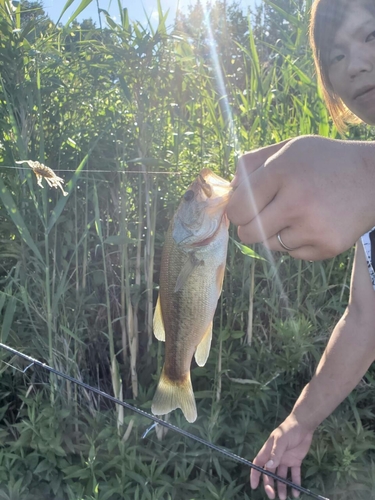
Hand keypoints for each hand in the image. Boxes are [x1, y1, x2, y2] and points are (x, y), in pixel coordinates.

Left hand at [227, 136, 374, 259]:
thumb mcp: (289, 148)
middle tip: (264, 214)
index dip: (237, 210)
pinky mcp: (327, 247)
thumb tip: (229, 188)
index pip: (237, 209)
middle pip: (248, 234)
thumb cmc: (324, 161)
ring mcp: (313, 228)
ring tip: (296, 214)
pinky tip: (313, 223)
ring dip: (275, 233)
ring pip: (270, 245)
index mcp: (281, 172)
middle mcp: (296, 202)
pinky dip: (297, 242)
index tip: (244, 207)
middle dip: (250, 226)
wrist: (374, 178)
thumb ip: (252, 163)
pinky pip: (293, 254)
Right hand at [250, 415, 313, 499]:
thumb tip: (269, 466)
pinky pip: (294, 475)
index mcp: (268, 451)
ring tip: (284, 498)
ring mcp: (285, 460)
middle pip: (270, 474)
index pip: (258, 464)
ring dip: (282, 487)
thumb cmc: (288, 430)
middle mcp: (275, 457)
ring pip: (281, 477)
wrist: (303, 425)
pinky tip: (297, 492)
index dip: (255, 475)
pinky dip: (295, 484)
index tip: (254, 486)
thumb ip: (275, 453)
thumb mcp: (280, 440)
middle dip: (270, 485)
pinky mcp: (296, 461)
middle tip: (273, 495)